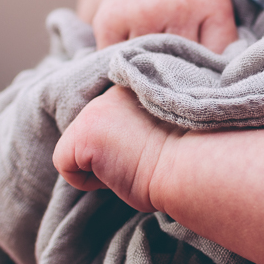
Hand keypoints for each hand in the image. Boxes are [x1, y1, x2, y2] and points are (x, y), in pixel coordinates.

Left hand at [51, 86, 180, 212]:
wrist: (197, 161)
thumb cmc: (192, 153)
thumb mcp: (169, 125)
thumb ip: (143, 119)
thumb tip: (123, 140)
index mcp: (138, 81)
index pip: (111, 115)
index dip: (122, 137)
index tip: (148, 145)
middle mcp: (112, 89)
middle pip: (93, 132)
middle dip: (111, 151)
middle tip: (144, 157)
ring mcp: (94, 109)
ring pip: (80, 148)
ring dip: (102, 165)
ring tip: (135, 163)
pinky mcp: (82, 133)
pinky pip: (66, 167)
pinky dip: (89, 182)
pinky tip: (120, 172)